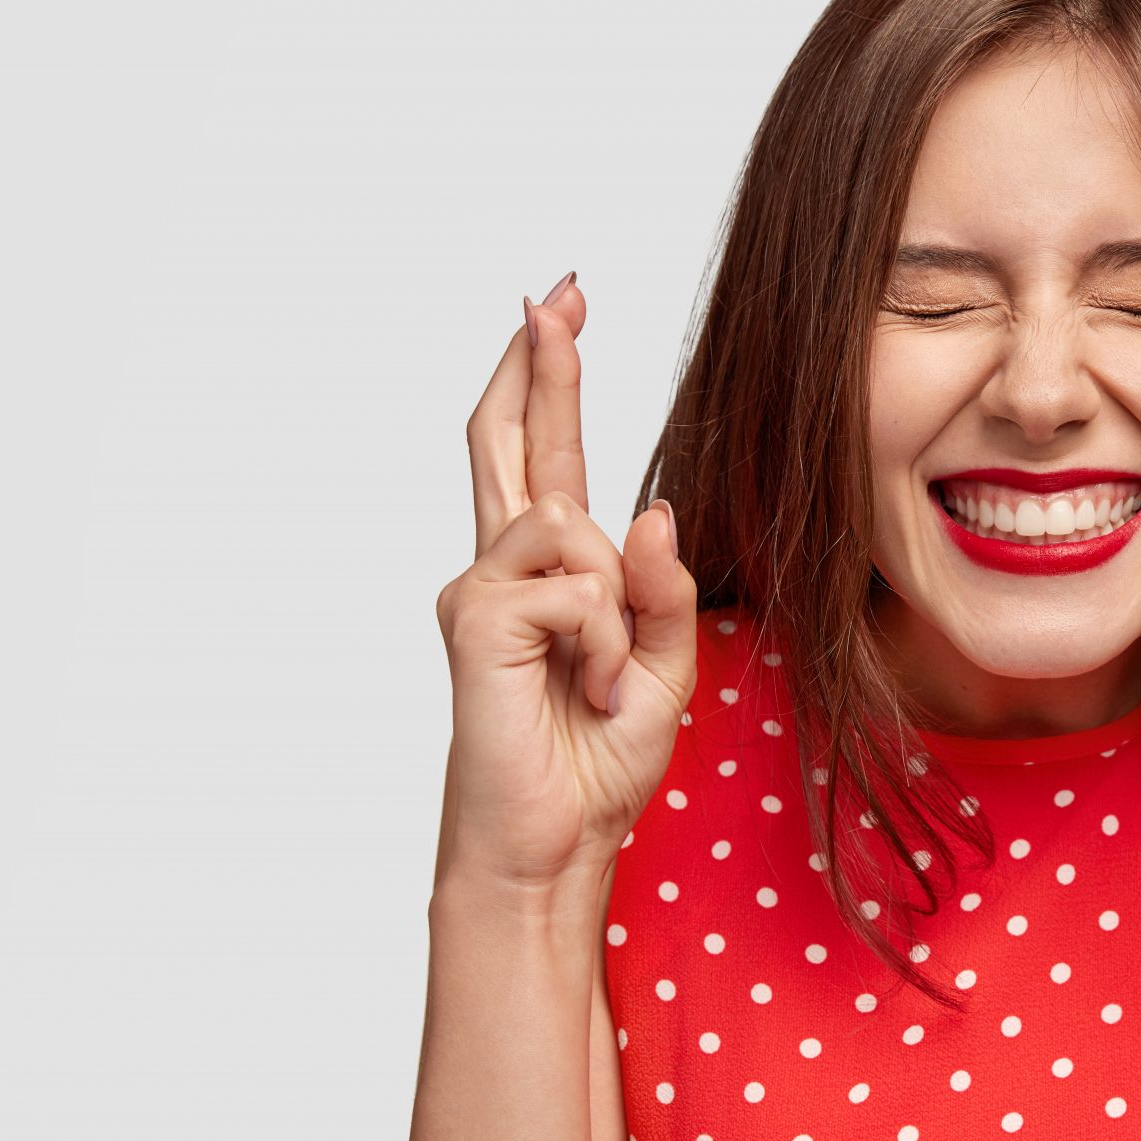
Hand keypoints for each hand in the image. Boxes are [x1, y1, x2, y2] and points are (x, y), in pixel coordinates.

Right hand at [433, 274, 698, 895]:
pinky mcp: (476, 619)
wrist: (553, 845)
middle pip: (507, 440)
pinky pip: (575, 587)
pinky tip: (586, 695)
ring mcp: (481, 590)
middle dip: (538, 366)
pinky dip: (603, 646)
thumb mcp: (664, 667)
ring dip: (618, 615)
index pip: (542, 455)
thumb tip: (649, 509)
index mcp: (549, 575)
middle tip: (556, 294)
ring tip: (602, 689)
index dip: (547, 379)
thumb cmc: (595, 763)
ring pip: (576, 526)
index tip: (557, 306)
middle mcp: (503, 569)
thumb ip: (664, 588)